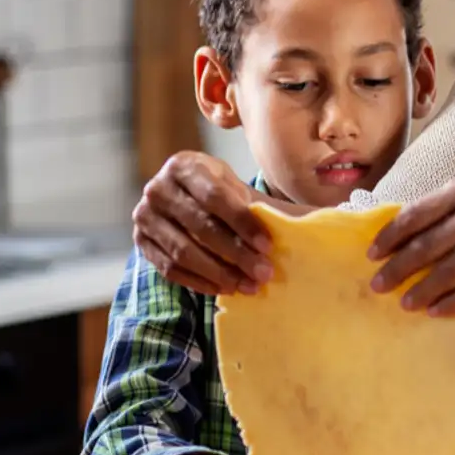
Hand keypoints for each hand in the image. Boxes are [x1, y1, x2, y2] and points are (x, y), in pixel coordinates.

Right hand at [134, 151, 272, 295]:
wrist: (183, 198)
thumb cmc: (219, 194)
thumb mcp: (237, 188)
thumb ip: (266, 205)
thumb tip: (315, 220)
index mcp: (184, 166)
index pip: (215, 197)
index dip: (242, 223)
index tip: (268, 246)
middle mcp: (157, 188)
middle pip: (200, 226)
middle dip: (236, 253)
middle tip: (264, 272)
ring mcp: (144, 216)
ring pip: (183, 251)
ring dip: (220, 273)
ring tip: (249, 286)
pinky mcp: (140, 242)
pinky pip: (169, 269)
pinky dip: (199, 282)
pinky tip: (225, 289)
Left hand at [367, 172, 454, 314]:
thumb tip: (420, 228)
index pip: (417, 213)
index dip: (391, 236)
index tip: (373, 253)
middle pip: (425, 246)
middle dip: (397, 269)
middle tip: (378, 285)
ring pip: (447, 273)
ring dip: (421, 291)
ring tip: (406, 303)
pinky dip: (452, 303)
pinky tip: (438, 310)